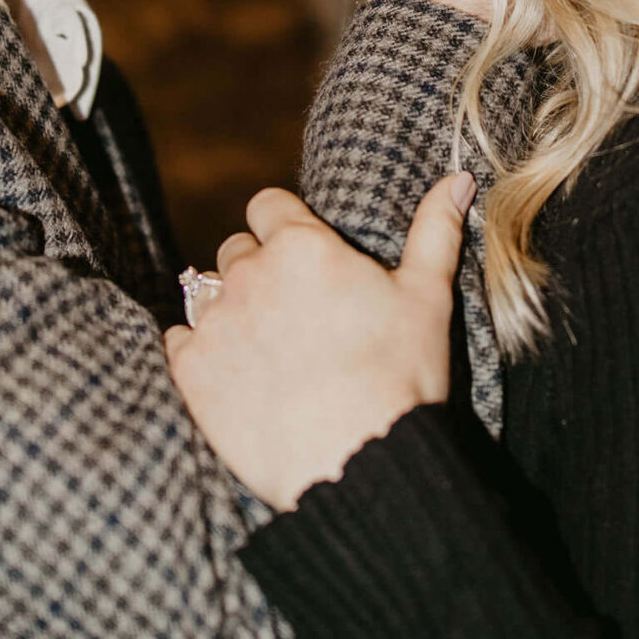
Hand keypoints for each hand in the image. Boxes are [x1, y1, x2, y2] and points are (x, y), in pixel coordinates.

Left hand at [164, 173, 475, 509]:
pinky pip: (178, 339)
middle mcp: (249, 272)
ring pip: (206, 292)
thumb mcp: (428, 297)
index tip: (303, 259)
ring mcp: (215, 320)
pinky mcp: (190, 368)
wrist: (357, 462)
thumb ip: (436, 229)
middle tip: (295, 314)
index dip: (284, 227)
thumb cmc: (400, 376)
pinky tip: (233, 373)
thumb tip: (460, 177)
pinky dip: (199, 350)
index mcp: (302, 246)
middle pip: (236, 250)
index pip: (268, 205)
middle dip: (260, 271)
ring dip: (229, 309)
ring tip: (266, 348)